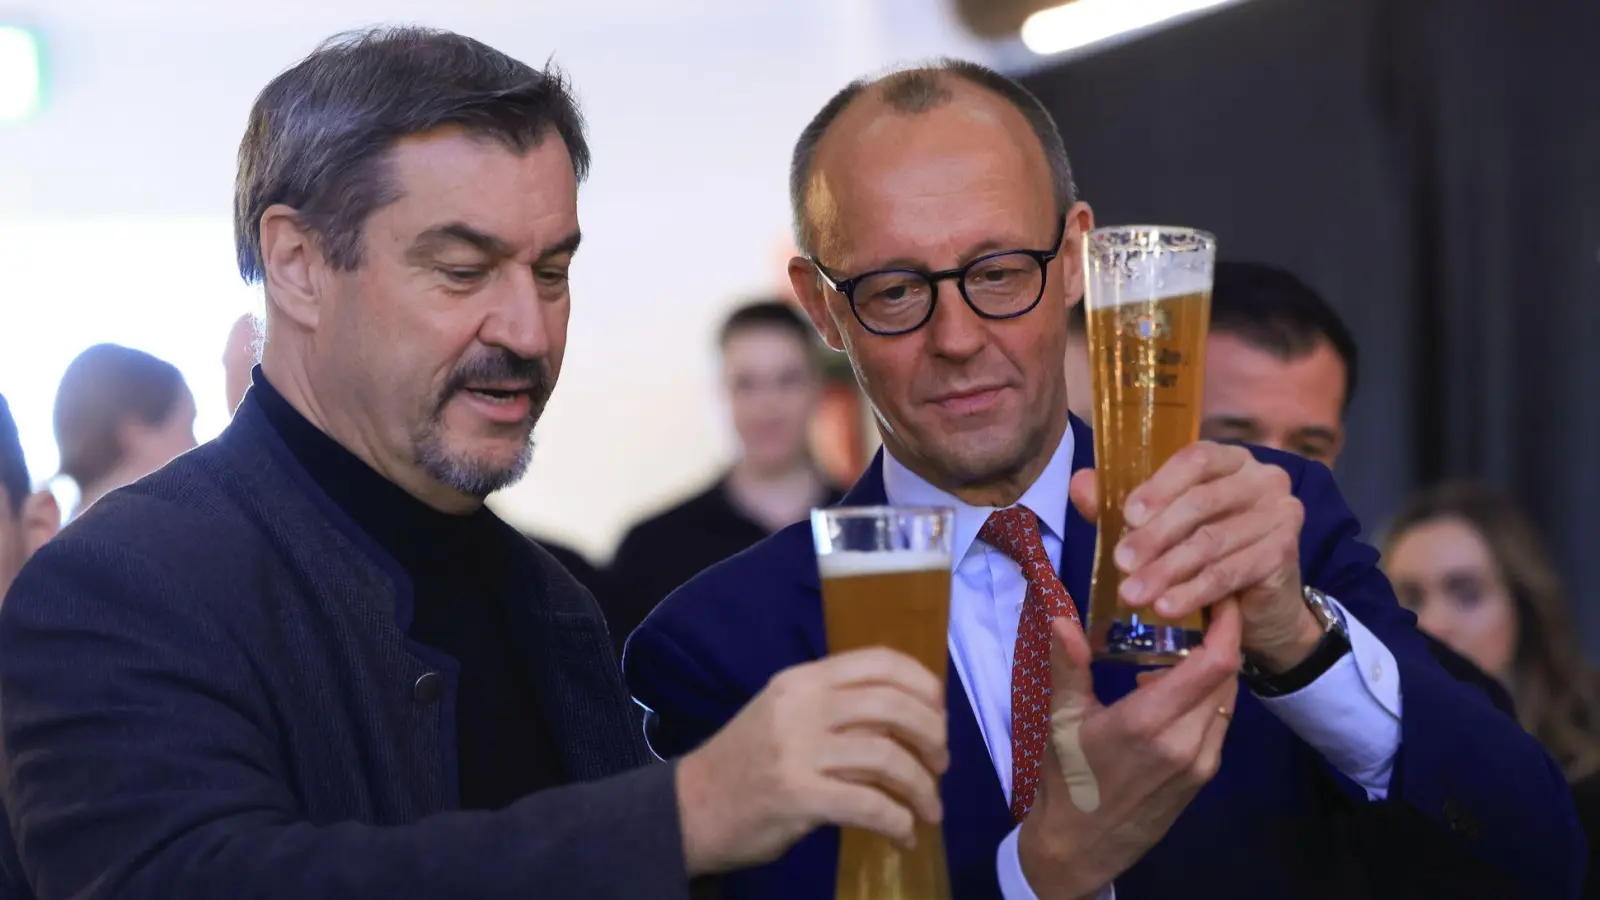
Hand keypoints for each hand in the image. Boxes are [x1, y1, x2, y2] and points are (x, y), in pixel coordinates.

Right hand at [674, 647, 948, 875]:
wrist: (690, 807)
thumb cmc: (747, 762)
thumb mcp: (785, 713)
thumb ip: (836, 706)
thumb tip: (909, 717)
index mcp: (804, 680)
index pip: (880, 662)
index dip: (923, 684)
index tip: (939, 712)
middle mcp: (803, 705)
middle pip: (893, 706)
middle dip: (932, 736)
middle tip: (940, 764)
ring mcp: (798, 750)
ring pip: (888, 757)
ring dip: (922, 787)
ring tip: (928, 809)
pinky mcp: (798, 795)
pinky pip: (870, 805)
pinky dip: (898, 822)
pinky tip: (903, 835)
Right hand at [1017, 603, 1242, 897]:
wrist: (1082, 845)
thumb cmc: (1066, 778)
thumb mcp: (1060, 719)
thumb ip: (1068, 666)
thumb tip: (1060, 616)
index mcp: (1149, 721)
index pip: (1214, 663)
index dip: (1226, 625)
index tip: (1217, 596)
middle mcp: (1185, 741)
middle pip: (1227, 675)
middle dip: (1220, 638)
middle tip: (1196, 611)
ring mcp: (1200, 761)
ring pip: (1227, 698)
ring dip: (1214, 667)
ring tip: (1182, 646)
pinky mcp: (1204, 775)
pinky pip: (1219, 721)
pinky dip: (1208, 695)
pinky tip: (1173, 689)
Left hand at [1070, 442, 1317, 671]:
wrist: (1257, 603)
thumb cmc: (1204, 552)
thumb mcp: (1164, 525)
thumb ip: (1127, 505)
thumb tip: (1080, 484)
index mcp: (1230, 459)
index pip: (1196, 458)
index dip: (1160, 485)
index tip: (1127, 516)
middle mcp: (1263, 479)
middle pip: (1202, 502)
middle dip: (1155, 536)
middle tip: (1120, 563)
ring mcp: (1280, 514)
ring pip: (1212, 542)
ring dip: (1167, 570)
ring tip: (1133, 594)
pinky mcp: (1286, 553)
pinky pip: (1231, 572)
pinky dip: (1194, 591)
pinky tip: (1167, 607)